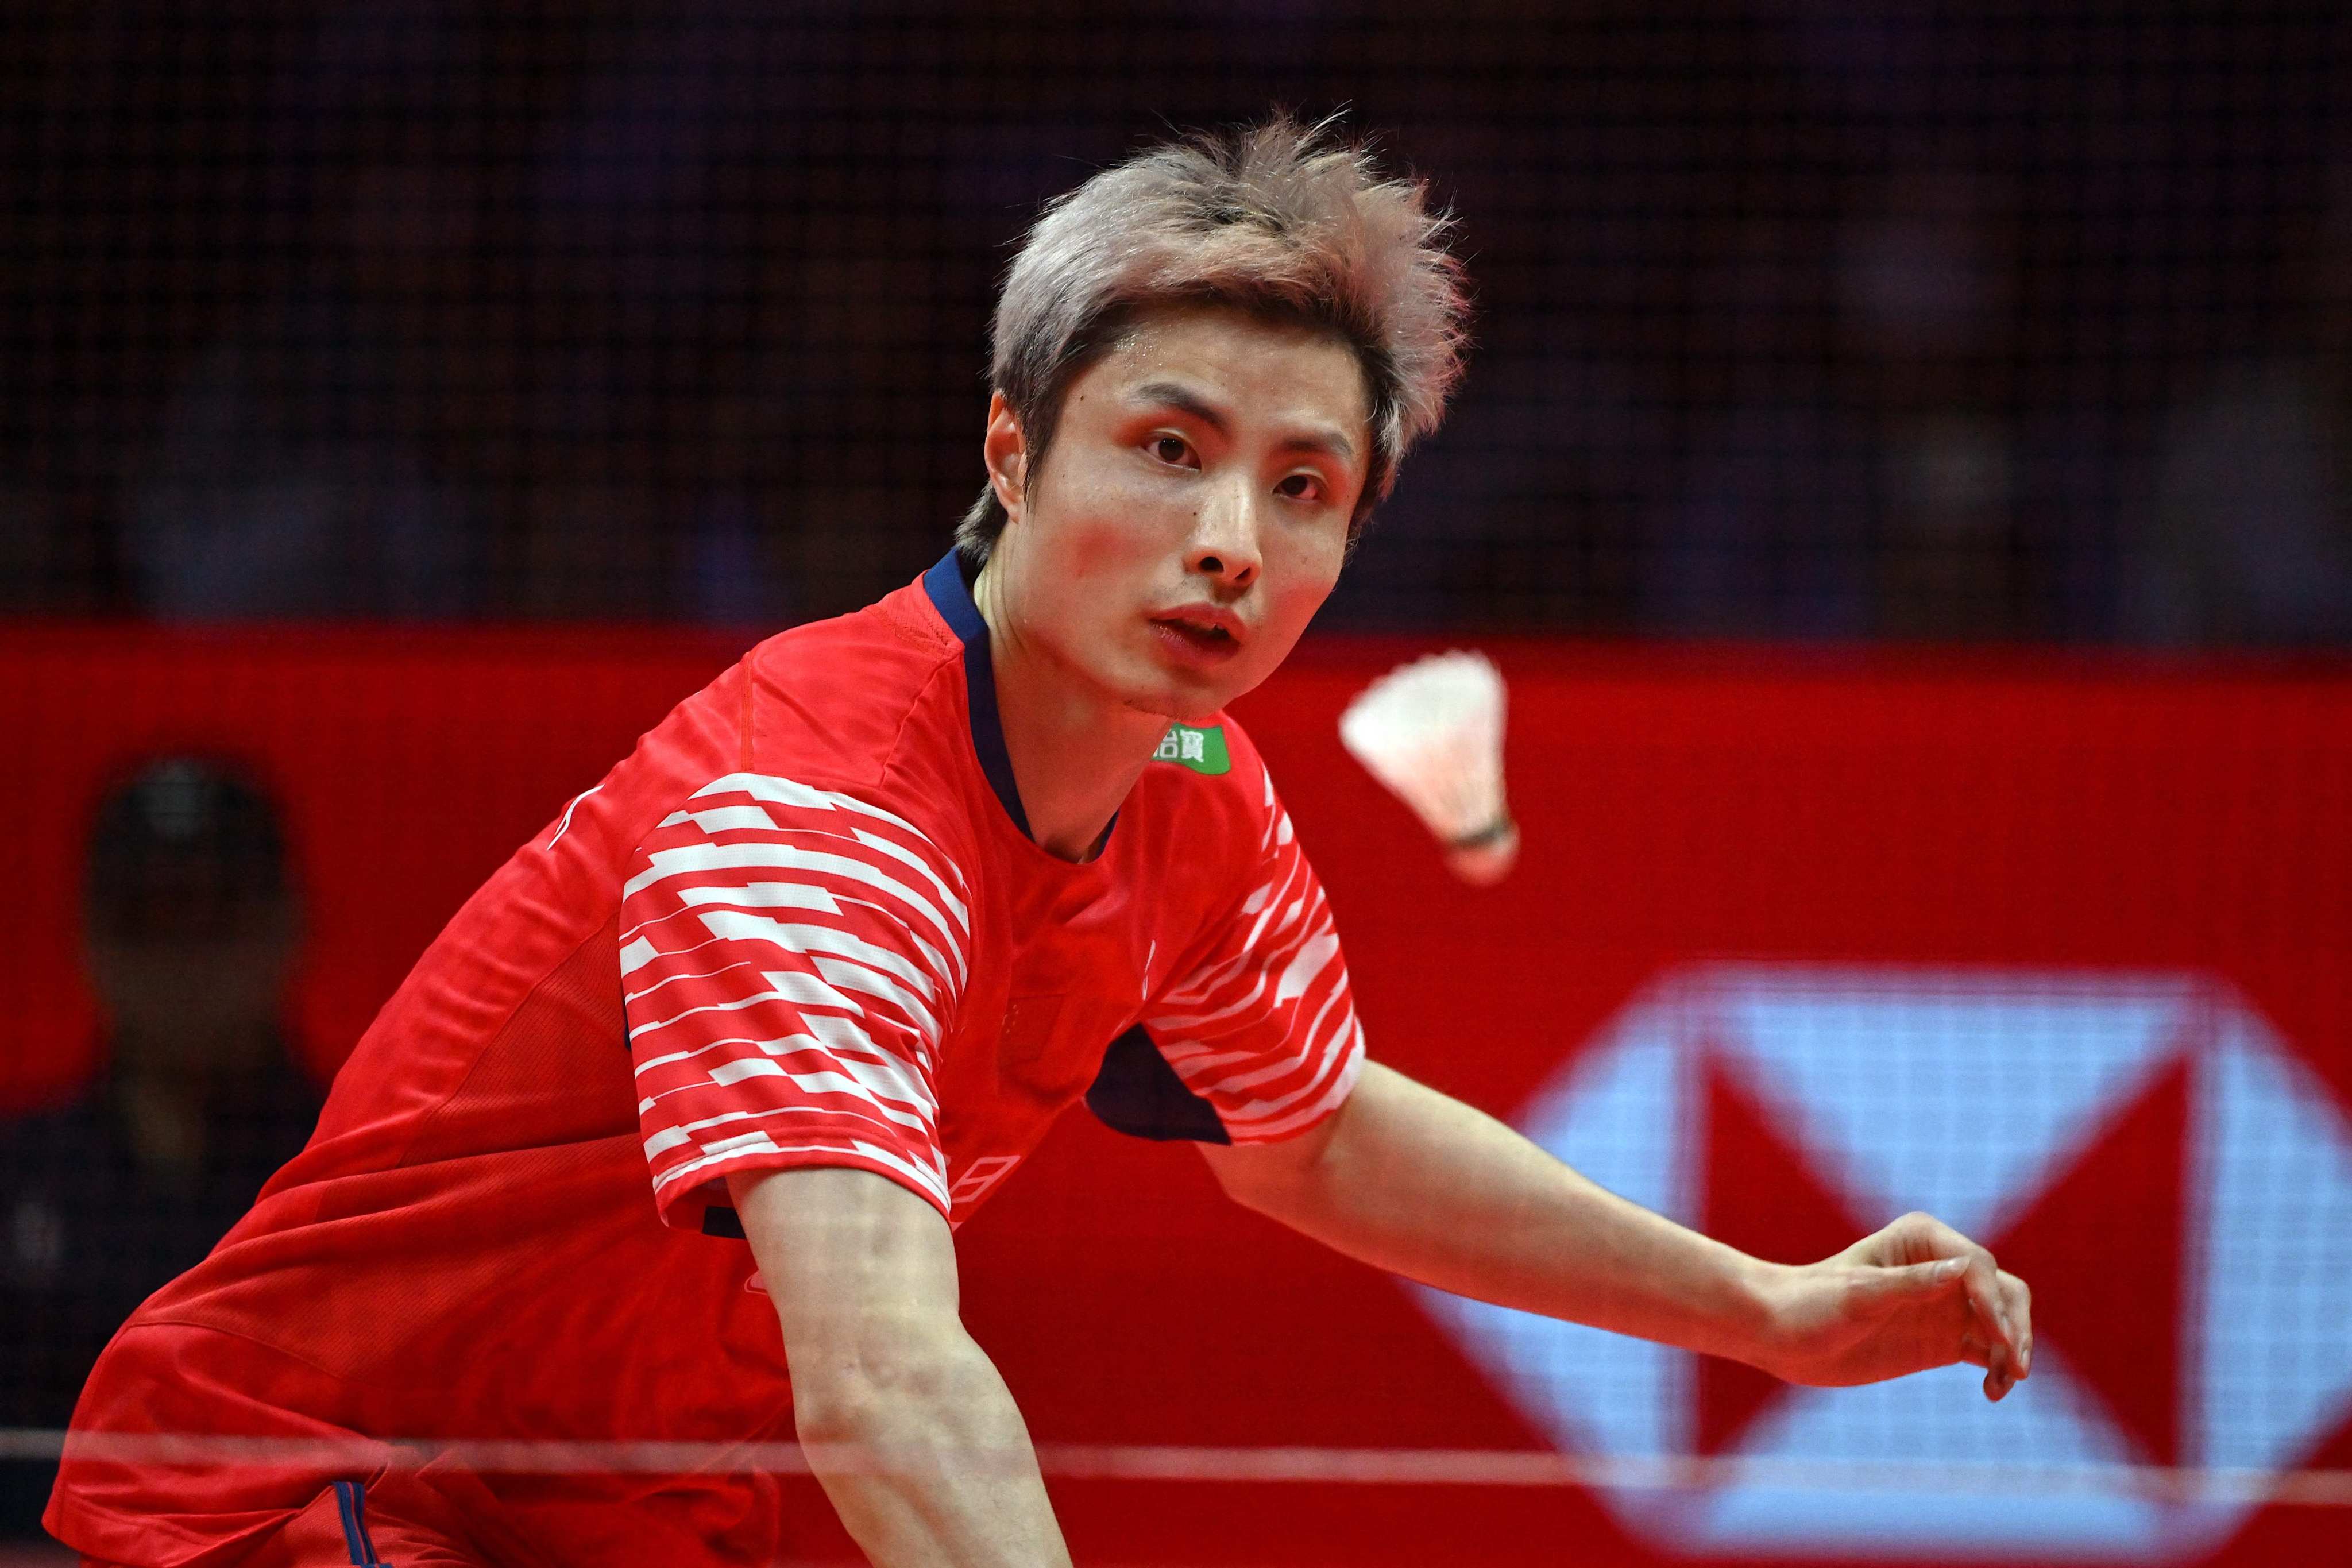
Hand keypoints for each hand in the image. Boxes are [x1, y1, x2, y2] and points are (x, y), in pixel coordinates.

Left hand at [1751, 1212, 2032, 1399]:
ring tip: (2004, 1382)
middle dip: (2016, 1323)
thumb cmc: (1810, 1304)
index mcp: (1923, 1238)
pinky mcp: (1943, 1340)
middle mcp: (1941, 1267)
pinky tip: (1993, 1391)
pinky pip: (1987, 1351)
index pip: (1978, 1265)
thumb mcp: (1859, 1294)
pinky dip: (1999, 1368)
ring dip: (2013, 1349)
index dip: (1993, 1300)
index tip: (1998, 1337)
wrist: (1781, 1335)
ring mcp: (1945, 1305)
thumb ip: (1910, 1283)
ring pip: (2003, 1321)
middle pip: (2003, 1290)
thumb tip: (1965, 1268)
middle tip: (2015, 1364)